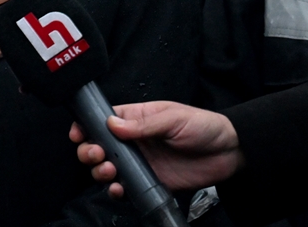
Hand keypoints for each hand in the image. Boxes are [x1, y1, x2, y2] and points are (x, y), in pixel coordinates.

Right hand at [70, 102, 244, 197]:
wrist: (229, 153)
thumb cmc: (202, 126)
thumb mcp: (173, 118)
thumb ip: (143, 124)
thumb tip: (112, 124)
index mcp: (135, 118)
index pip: (101, 119)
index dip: (85, 126)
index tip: (78, 134)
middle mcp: (133, 140)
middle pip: (98, 145)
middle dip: (89, 151)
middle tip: (97, 155)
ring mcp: (140, 162)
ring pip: (106, 167)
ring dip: (99, 171)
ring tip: (108, 172)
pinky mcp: (149, 181)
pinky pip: (125, 187)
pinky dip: (116, 189)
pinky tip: (117, 188)